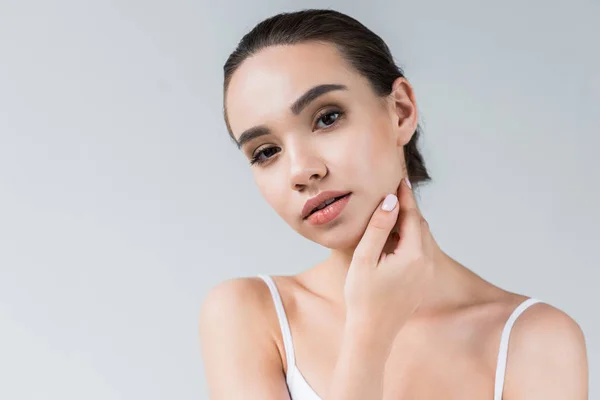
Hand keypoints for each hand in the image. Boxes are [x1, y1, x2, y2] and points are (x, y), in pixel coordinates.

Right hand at [344, 177, 434, 344]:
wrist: (372, 333)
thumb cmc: (362, 297)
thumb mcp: (365, 259)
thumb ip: (379, 228)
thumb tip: (391, 201)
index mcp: (414, 256)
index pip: (413, 216)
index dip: (405, 196)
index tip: (399, 179)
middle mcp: (427, 264)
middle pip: (421, 225)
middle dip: (408, 207)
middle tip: (395, 189)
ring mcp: (427, 274)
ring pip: (422, 238)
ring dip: (409, 222)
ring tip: (393, 208)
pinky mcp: (422, 282)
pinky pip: (421, 251)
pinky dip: (410, 238)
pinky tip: (395, 235)